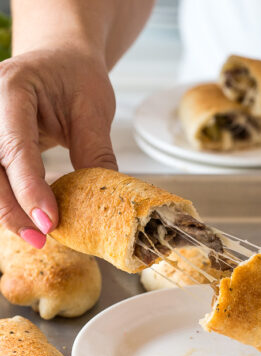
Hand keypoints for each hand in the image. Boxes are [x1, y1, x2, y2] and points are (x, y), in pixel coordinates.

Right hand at [0, 47, 116, 246]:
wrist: (58, 60)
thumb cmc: (76, 77)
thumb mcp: (94, 109)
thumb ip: (94, 152)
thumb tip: (100, 204)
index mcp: (13, 87)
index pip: (15, 145)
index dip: (29, 188)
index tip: (48, 221)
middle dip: (12, 208)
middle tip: (41, 238)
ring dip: (7, 210)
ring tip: (35, 236)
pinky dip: (8, 200)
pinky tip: (26, 219)